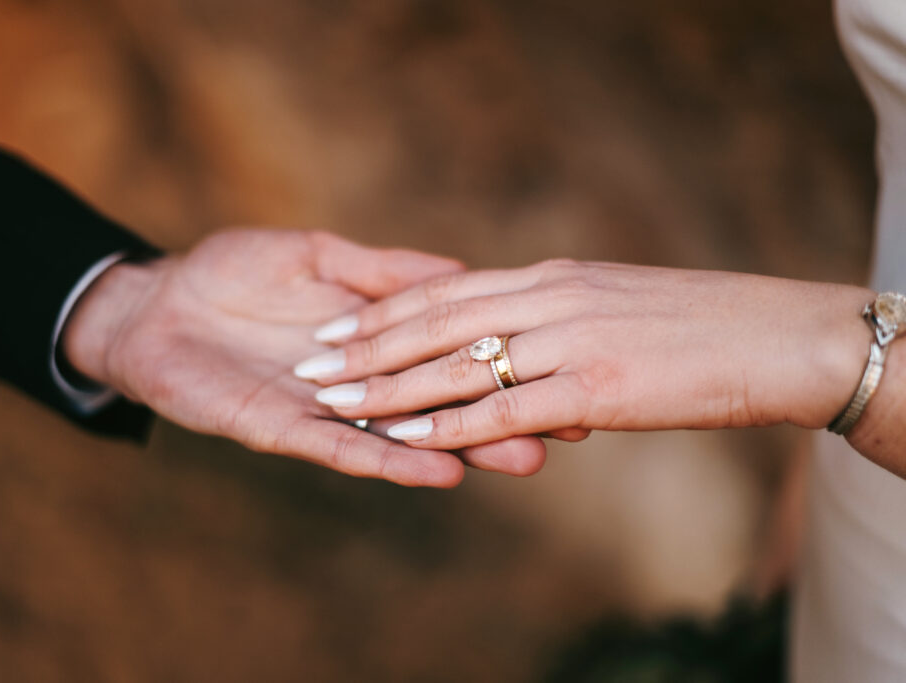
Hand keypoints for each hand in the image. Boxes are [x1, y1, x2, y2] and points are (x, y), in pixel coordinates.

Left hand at [62, 229, 545, 486]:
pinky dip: (386, 458)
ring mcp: (324, 410)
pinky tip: (435, 469)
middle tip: (563, 434)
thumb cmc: (232, 272)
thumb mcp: (317, 253)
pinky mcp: (282, 429)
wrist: (157, 305)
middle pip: (436, 403)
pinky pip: (341, 448)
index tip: (559, 366)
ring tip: (520, 458)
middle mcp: (358, 381)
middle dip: (498, 419)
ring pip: (401, 435)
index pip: (444, 351)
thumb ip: (381, 270)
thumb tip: (459, 268)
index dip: (497, 360)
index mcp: (370, 334)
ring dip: (459, 448)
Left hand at [301, 259, 874, 448]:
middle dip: (367, 345)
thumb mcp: (616, 308)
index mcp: (552, 279)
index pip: (449, 289)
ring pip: (457, 363)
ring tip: (333, 401)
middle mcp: (549, 300)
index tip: (339, 324)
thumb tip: (524, 342)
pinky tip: (406, 438)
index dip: (386, 309)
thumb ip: (561, 321)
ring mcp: (569, 342)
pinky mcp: (594, 388)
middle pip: (435, 319)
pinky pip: (504, 407)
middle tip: (310, 362)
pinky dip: (449, 425)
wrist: (777, 336)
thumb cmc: (700, 326)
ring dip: (390, 387)